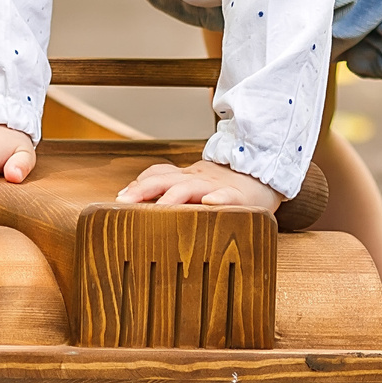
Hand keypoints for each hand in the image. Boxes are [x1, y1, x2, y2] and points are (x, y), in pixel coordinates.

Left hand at [117, 158, 283, 209]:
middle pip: (164, 179)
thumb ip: (169, 189)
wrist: (261, 177)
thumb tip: (136, 201)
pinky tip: (211, 204)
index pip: (156, 175)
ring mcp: (215, 186)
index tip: (120, 198)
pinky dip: (219, 200)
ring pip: (191, 187)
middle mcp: (196, 179)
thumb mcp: (193, 184)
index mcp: (184, 178)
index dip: (138, 185)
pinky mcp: (239, 197)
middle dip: (143, 189)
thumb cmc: (223, 186)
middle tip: (125, 201)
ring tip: (160, 207)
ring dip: (174, 196)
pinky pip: (228, 197)